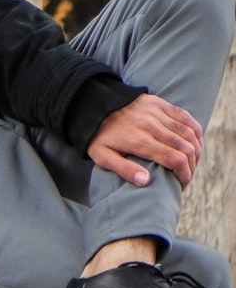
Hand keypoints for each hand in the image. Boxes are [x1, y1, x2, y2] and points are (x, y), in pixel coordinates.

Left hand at [87, 93, 202, 188]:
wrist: (92, 105)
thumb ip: (123, 169)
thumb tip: (146, 181)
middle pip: (185, 148)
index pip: (174, 159)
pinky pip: (185, 116)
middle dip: (192, 166)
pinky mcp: (158, 103)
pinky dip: (195, 131)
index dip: (184, 175)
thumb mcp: (102, 156)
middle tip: (186, 175)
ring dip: (196, 150)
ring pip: (189, 133)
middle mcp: (150, 125)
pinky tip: (195, 143)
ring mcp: (156, 112)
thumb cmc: (98, 136)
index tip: (182, 185)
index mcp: (139, 140)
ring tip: (192, 163)